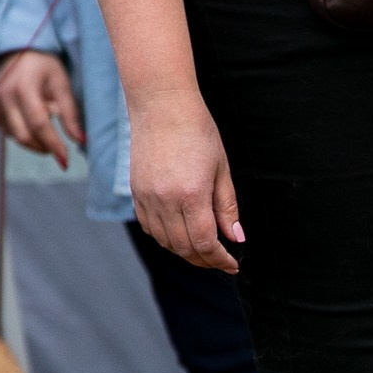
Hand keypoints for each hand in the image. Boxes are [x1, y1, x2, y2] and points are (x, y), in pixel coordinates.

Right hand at [0, 50, 85, 169]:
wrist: (18, 54)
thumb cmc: (44, 68)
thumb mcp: (62, 84)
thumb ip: (70, 113)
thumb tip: (80, 141)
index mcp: (23, 87)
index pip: (38, 123)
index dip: (53, 143)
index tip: (65, 159)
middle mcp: (4, 97)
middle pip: (24, 135)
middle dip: (45, 147)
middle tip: (61, 149)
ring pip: (16, 137)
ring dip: (36, 140)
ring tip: (48, 120)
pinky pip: (10, 133)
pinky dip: (26, 134)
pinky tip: (34, 119)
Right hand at [129, 95, 242, 272]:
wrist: (162, 107)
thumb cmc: (198, 133)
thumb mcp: (222, 170)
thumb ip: (227, 208)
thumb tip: (236, 238)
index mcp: (190, 195)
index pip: (204, 243)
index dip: (220, 260)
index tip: (233, 265)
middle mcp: (164, 200)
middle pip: (183, 247)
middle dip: (204, 260)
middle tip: (221, 261)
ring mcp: (146, 197)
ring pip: (164, 241)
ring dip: (185, 252)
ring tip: (204, 251)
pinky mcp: (136, 191)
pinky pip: (149, 226)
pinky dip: (165, 238)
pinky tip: (180, 235)